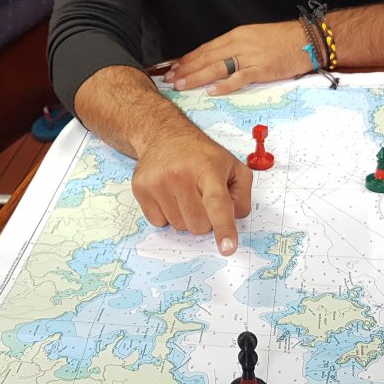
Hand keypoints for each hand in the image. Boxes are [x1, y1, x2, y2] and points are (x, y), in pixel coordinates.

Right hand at [132, 122, 252, 254]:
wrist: (164, 135)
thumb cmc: (200, 155)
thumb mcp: (233, 166)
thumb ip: (242, 195)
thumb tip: (233, 220)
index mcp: (207, 169)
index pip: (217, 203)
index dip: (223, 228)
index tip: (227, 248)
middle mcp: (180, 175)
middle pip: (198, 225)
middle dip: (205, 219)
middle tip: (201, 198)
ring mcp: (158, 183)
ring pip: (179, 227)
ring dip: (185, 217)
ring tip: (184, 193)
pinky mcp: (141, 189)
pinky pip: (158, 223)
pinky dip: (166, 215)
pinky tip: (169, 195)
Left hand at [163, 21, 310, 94]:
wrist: (306, 39)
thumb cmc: (280, 40)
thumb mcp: (252, 38)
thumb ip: (233, 49)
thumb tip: (214, 61)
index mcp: (235, 36)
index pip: (205, 48)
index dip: (188, 59)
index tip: (173, 67)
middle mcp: (239, 44)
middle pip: (206, 58)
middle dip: (186, 69)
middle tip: (169, 79)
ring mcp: (250, 56)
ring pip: (217, 67)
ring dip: (197, 77)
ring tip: (182, 84)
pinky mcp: (261, 69)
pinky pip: (239, 78)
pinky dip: (224, 85)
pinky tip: (212, 91)